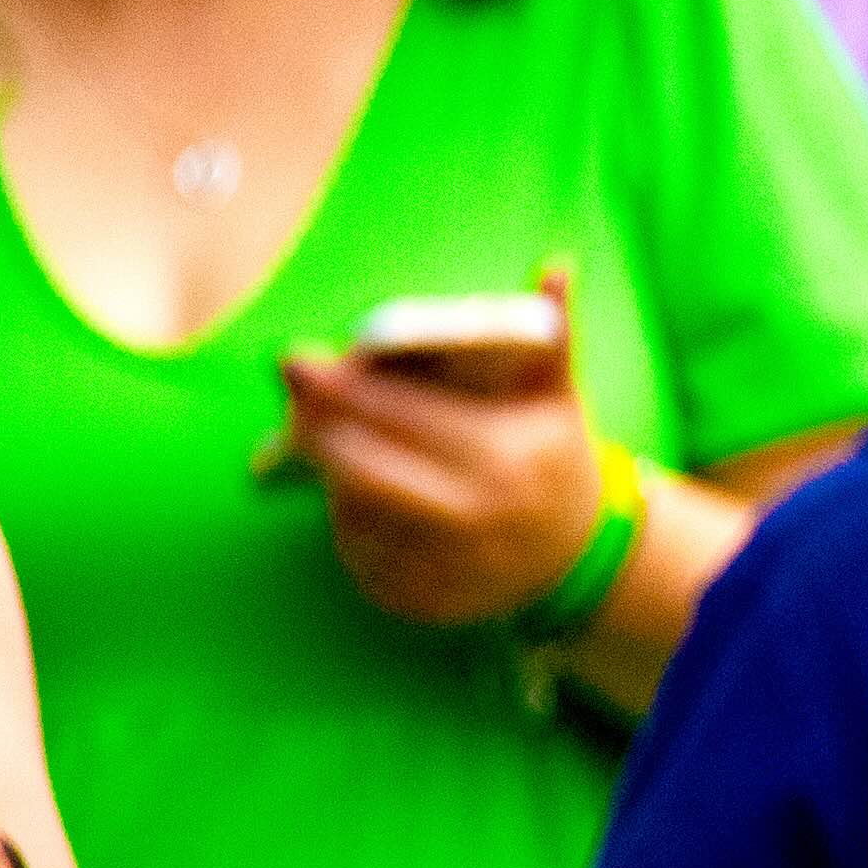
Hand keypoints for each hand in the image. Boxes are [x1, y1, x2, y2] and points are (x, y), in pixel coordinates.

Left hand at [282, 276, 608, 629]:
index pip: (403, 420)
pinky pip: (359, 556)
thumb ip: (552, 332)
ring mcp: (447, 568)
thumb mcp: (557, 395)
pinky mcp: (420, 602)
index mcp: (503, 459)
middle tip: (291, 396)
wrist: (576, 555)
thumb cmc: (553, 456)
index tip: (298, 361)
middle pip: (365, 468)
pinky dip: (344, 521)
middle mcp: (474, 519)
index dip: (343, 390)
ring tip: (315, 438)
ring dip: (328, 474)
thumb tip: (556, 265)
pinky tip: (344, 491)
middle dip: (316, 428)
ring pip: (355, 514)